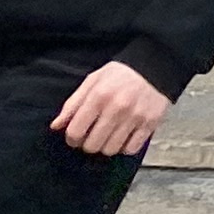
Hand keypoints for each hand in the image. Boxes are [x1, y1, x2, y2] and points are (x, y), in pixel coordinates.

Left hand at [51, 62, 168, 158]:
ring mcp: (135, 117)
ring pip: (111, 149)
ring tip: (109, 135)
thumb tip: (56, 126)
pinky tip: (125, 136)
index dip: (72, 138)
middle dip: (88, 143)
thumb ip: (73, 103)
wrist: (157, 64)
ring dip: (106, 146)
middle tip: (93, 135)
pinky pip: (131, 149)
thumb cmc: (121, 74)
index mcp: (99, 96)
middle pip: (92, 145)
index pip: (75, 132)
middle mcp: (117, 108)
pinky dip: (125, 147)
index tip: (76, 135)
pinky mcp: (151, 123)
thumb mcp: (93, 80)